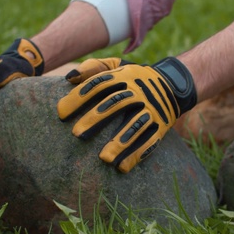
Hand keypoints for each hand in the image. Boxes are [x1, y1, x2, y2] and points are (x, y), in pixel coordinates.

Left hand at [57, 57, 196, 172]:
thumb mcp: (116, 66)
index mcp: (123, 77)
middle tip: (76, 134)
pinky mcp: (161, 125)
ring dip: (120, 142)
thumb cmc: (134, 77)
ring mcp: (151, 109)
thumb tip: (69, 76)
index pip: (98, 85)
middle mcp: (137, 92)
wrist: (173, 84)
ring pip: (135, 125)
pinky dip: (137, 154)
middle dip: (95, 118)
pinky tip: (122, 167)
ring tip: (103, 158)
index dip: (79, 97)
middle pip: (115, 104)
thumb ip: (93, 68)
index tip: (61, 113)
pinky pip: (150, 140)